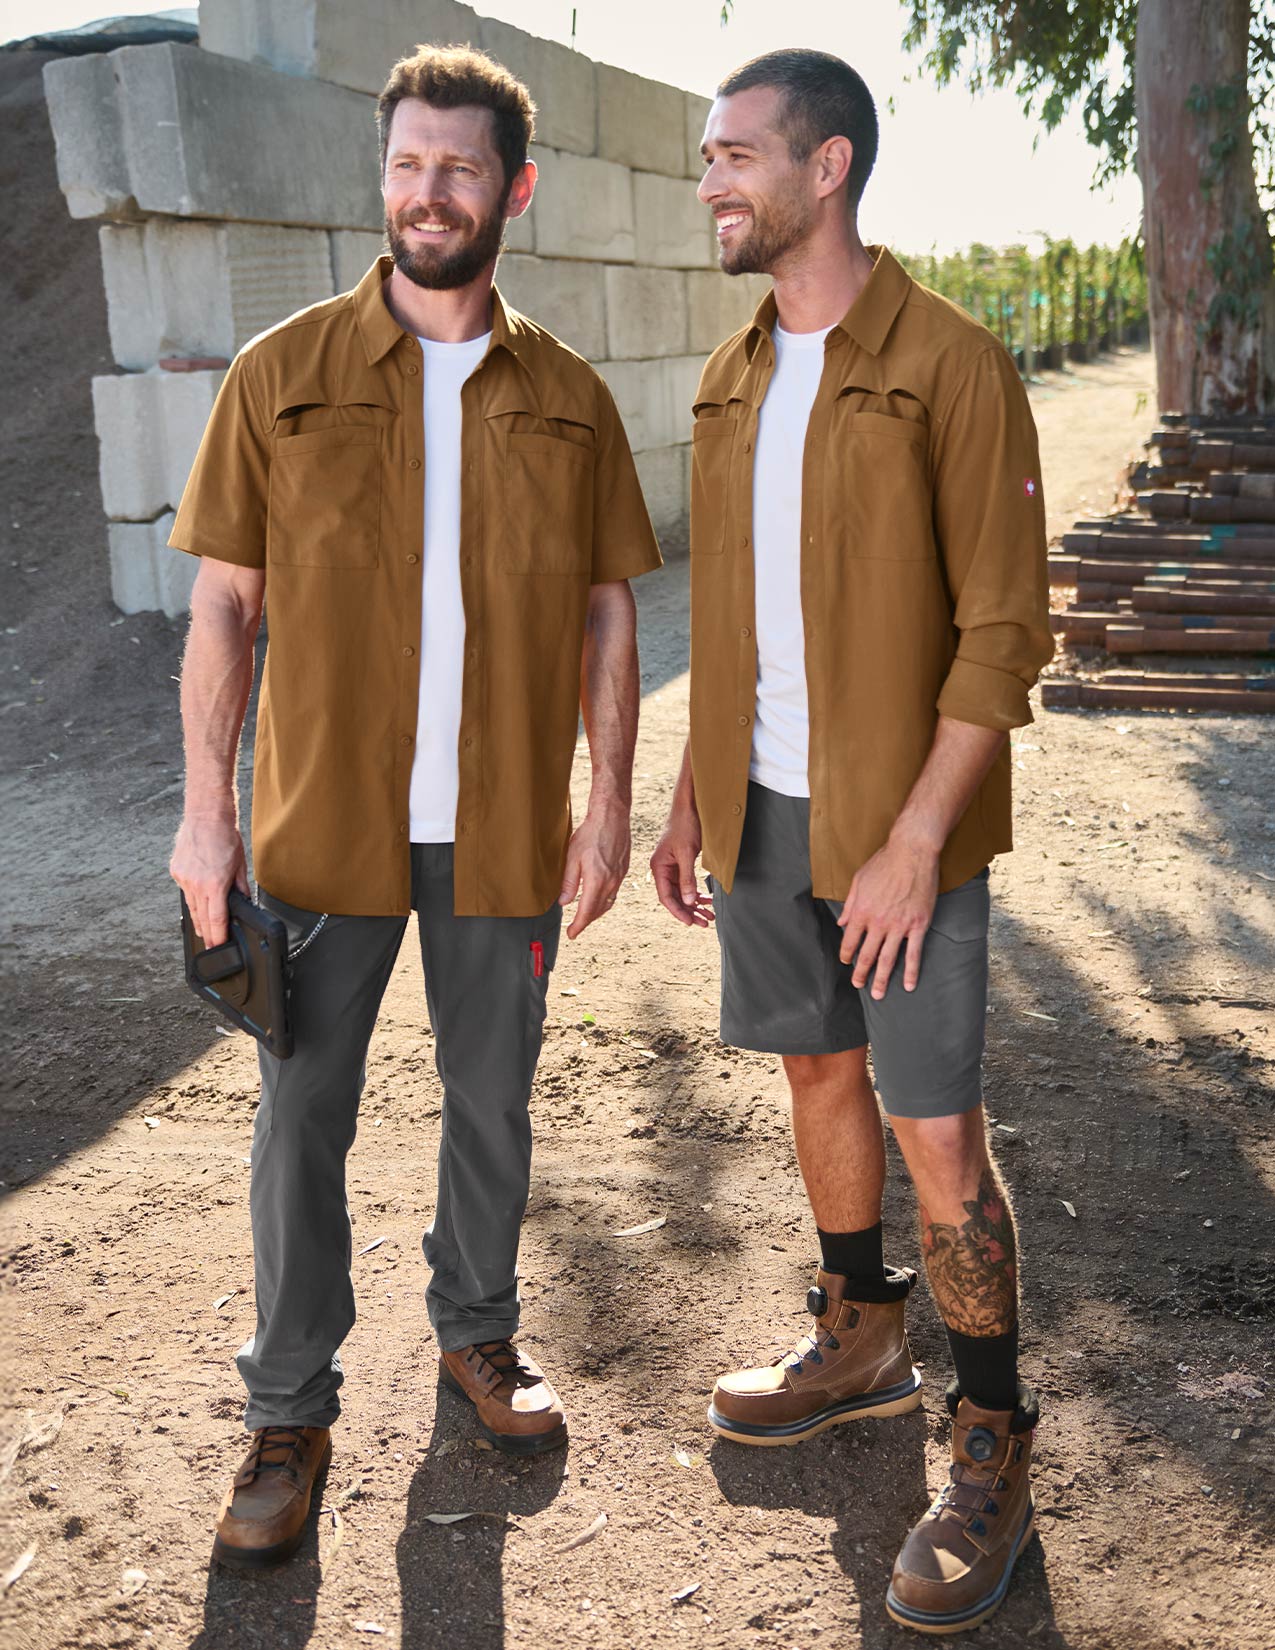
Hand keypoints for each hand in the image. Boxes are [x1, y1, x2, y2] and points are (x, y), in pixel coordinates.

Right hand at [170, 811, 248, 947]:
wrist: (206, 817)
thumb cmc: (226, 837)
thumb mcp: (240, 866)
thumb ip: (240, 888)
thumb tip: (243, 903)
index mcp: (215, 885)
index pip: (216, 920)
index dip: (218, 937)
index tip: (219, 946)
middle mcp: (196, 884)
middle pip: (201, 918)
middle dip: (207, 934)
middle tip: (212, 945)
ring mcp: (184, 878)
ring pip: (191, 906)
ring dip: (198, 919)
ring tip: (204, 931)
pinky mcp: (176, 871)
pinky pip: (185, 891)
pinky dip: (192, 897)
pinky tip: (198, 901)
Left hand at [559, 799, 629, 939]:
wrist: (612, 817)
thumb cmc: (590, 834)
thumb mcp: (572, 857)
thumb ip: (569, 882)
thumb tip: (564, 902)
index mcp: (597, 881)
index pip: (586, 911)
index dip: (578, 925)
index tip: (571, 934)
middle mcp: (610, 882)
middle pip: (598, 911)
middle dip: (586, 921)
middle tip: (576, 928)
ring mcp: (619, 877)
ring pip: (608, 903)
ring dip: (596, 913)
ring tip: (586, 916)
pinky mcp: (623, 870)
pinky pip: (614, 893)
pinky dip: (605, 901)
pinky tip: (598, 897)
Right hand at [650, 807, 714, 927]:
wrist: (689, 806)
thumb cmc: (685, 825)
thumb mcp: (687, 853)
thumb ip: (687, 878)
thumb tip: (689, 901)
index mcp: (659, 867)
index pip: (666, 896)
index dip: (678, 911)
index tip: (690, 922)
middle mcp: (663, 869)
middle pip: (675, 897)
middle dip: (690, 911)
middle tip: (705, 922)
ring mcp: (672, 867)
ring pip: (683, 892)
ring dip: (695, 904)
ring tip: (709, 914)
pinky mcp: (681, 863)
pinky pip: (688, 883)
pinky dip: (697, 892)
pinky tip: (706, 899)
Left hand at [836, 836, 939, 997]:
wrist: (912, 852)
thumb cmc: (884, 862)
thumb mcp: (859, 880)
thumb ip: (850, 904)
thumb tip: (841, 922)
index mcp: (861, 911)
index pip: (850, 940)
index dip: (847, 954)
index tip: (846, 962)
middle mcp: (878, 922)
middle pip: (867, 954)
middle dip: (861, 973)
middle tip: (858, 985)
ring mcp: (899, 925)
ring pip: (888, 959)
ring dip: (882, 979)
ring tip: (878, 994)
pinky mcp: (918, 925)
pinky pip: (914, 953)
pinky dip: (912, 971)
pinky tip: (910, 985)